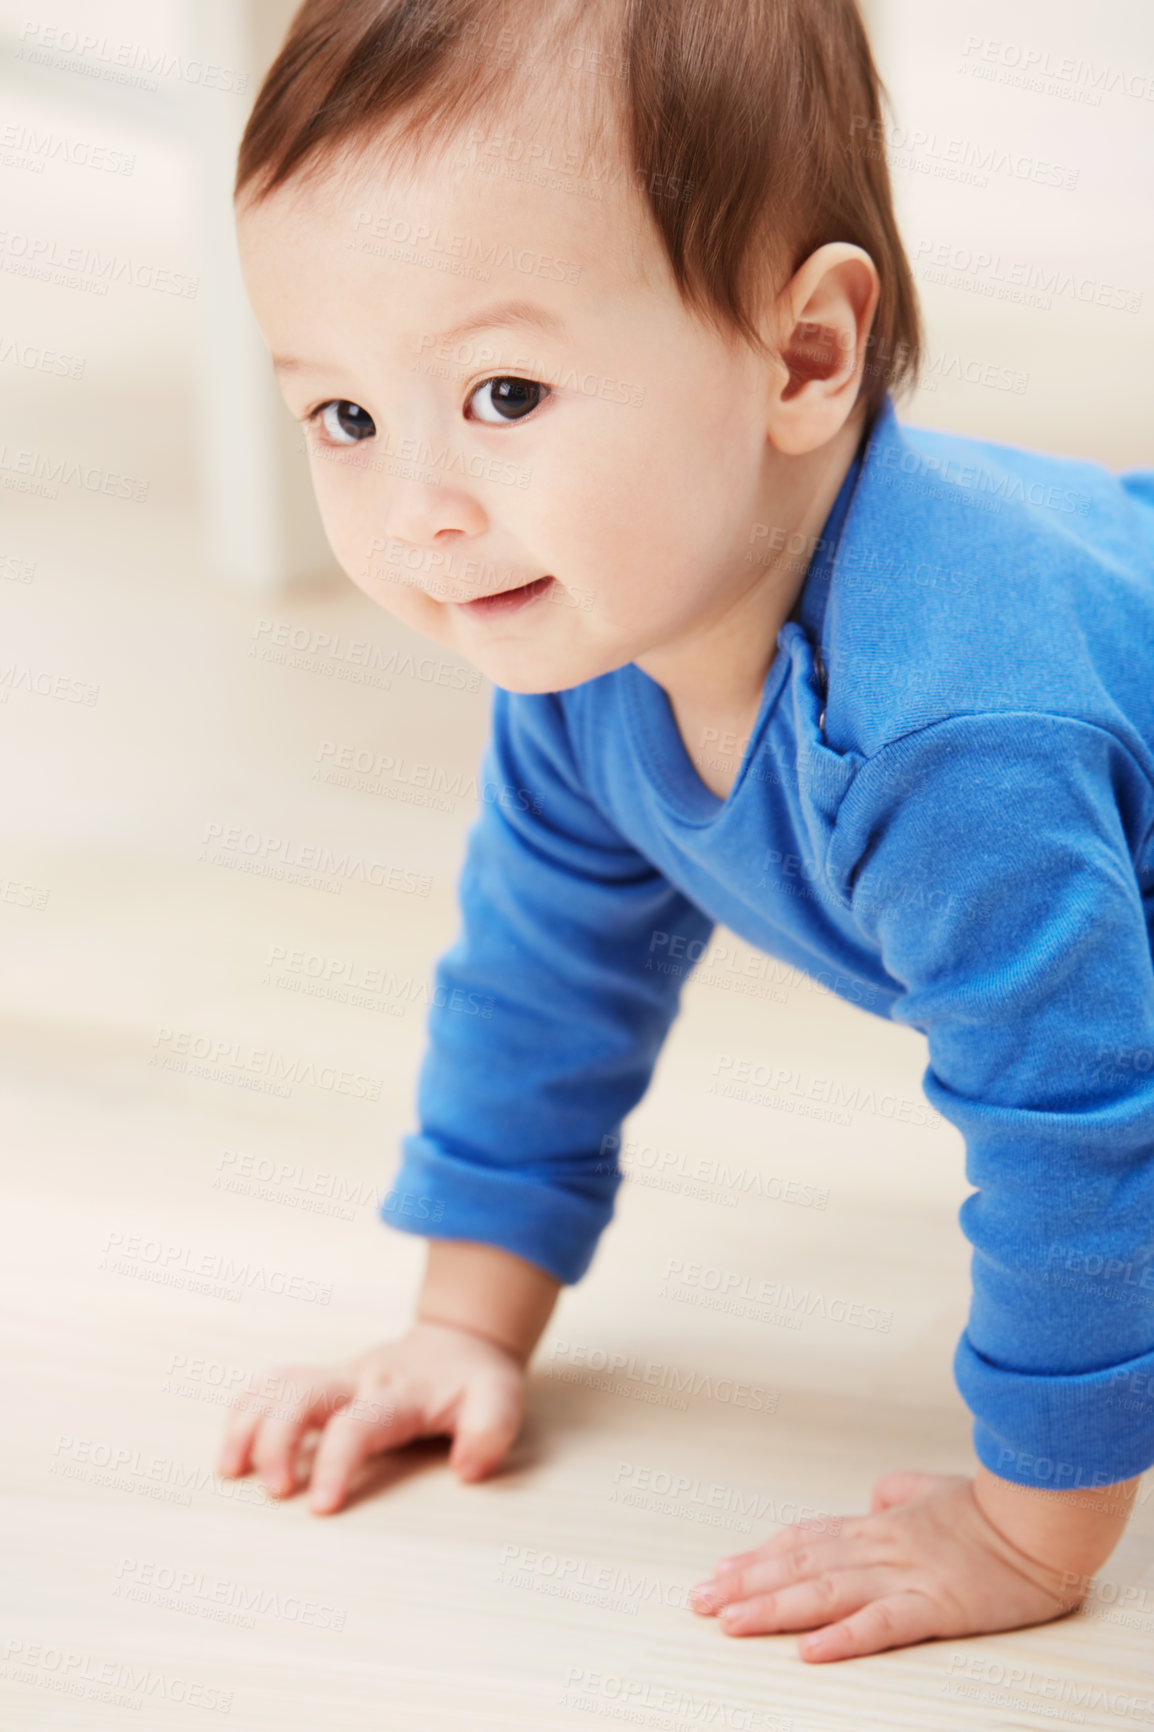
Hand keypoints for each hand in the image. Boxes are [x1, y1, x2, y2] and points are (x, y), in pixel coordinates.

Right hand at [216, 1320, 524, 1513]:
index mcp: (398, 1393)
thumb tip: (467, 1471)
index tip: (320, 1508)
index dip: (334, 1463)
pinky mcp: (322, 1380)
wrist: (460, 1339)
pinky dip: (245, 1409)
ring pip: (278, 1385)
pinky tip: (232, 1447)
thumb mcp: (500, 1400)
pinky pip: (272, 1383)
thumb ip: (489, 1432)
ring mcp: (336, 1377)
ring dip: (249, 1423)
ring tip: (230, 1471)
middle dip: (278, 1441)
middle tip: (276, 1492)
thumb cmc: (476, 1379)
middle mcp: (359, 1380)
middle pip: (301, 1397)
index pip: (356, 1425)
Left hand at [689, 1470, 1081, 1662]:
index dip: (758, 1556)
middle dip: (745, 1584)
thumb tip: (872, 1496)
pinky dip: (843, 1637)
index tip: (719, 1573)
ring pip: (825, 1590)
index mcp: (877, 1523)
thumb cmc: (989, 1509)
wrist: (1042, 1517)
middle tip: (700, 1601)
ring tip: (730, 1623)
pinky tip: (810, 1651)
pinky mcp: (937, 1605)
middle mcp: (879, 1546)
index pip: (803, 1538)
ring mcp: (905, 1575)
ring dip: (773, 1608)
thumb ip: (895, 1493)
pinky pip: (883, 1623)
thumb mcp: (929, 1490)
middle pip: (799, 1563)